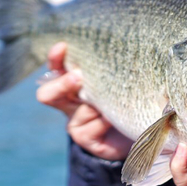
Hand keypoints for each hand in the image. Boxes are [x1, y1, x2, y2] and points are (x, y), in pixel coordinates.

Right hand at [36, 42, 132, 159]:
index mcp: (74, 84)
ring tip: (117, 103)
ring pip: (80, 110)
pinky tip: (117, 120)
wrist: (139, 131)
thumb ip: (108, 71)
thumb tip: (107, 56)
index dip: (55, 58)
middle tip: (78, 76)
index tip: (62, 46)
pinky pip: (92, 127)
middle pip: (47, 94)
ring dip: (99, 105)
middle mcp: (70, 103)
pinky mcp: (84, 139)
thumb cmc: (128, 99)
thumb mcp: (117, 81)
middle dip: (62, 84)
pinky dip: (106, 121)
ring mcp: (75, 123)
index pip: (57, 68)